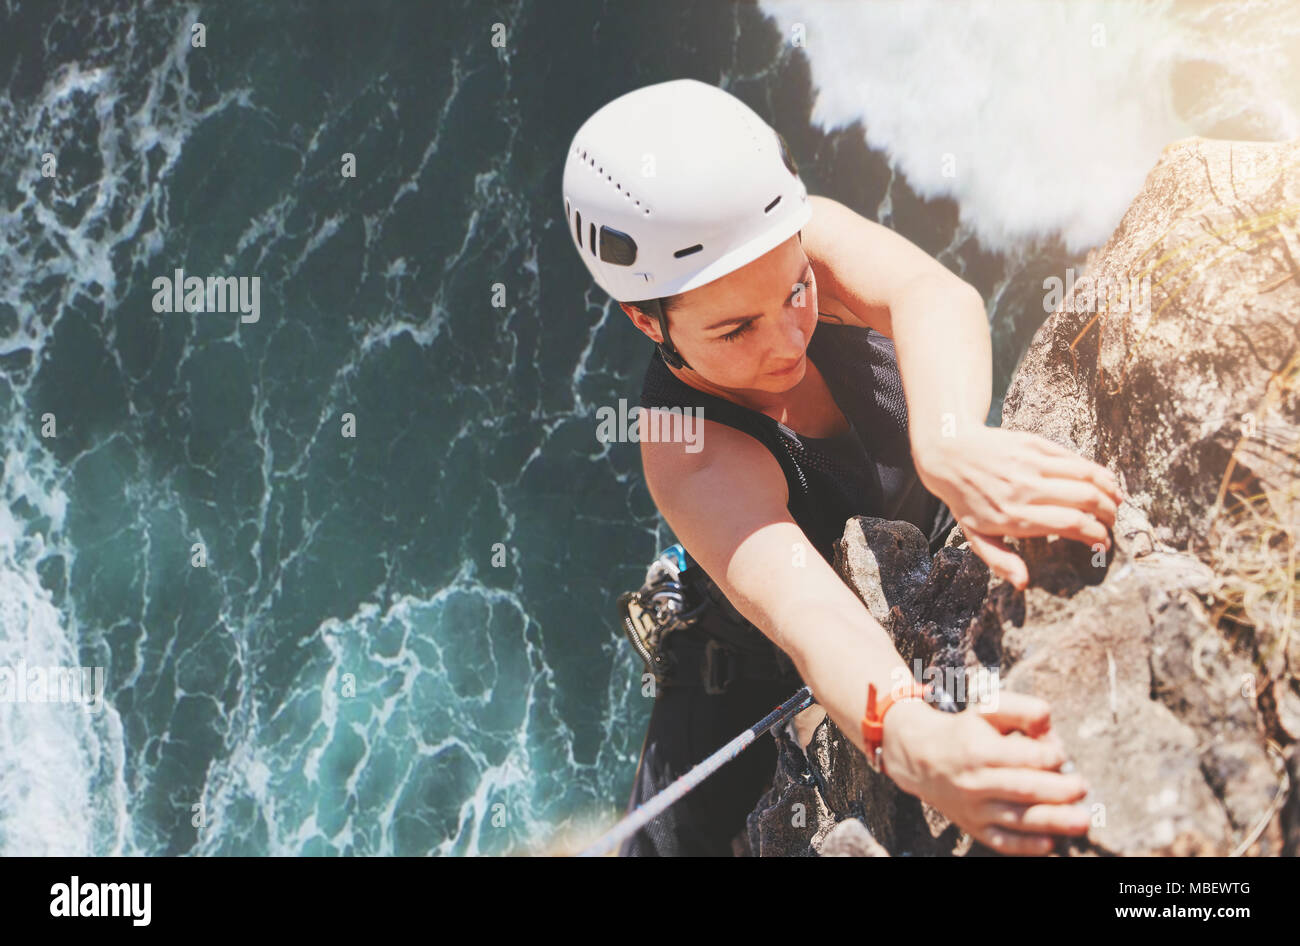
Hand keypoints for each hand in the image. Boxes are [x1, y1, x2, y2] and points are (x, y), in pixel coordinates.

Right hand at [881, 693, 1090, 854]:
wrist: (918, 756)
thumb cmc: (963, 730)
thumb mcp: (986, 708)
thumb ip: (1021, 710)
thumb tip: (1049, 725)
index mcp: (979, 750)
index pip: (1022, 757)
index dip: (1049, 756)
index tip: (1060, 754)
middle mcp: (974, 781)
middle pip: (1024, 790)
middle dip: (1059, 791)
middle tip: (1083, 787)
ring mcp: (973, 808)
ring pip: (1017, 819)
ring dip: (1053, 822)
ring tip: (1081, 820)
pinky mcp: (973, 827)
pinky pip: (1002, 841)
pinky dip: (1026, 846)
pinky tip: (1050, 844)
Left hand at [914, 427, 1122, 588]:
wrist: (950, 453)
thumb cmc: (966, 501)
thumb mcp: (976, 536)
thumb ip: (1000, 560)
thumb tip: (1024, 583)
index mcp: (1014, 516)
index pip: (1071, 525)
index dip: (1095, 535)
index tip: (1103, 544)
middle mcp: (1025, 489)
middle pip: (1086, 499)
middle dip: (1108, 514)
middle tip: (1111, 523)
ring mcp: (1030, 464)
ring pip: (1086, 475)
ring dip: (1109, 490)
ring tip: (1115, 503)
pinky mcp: (1034, 444)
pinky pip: (1074, 459)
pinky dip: (1097, 471)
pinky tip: (1106, 482)